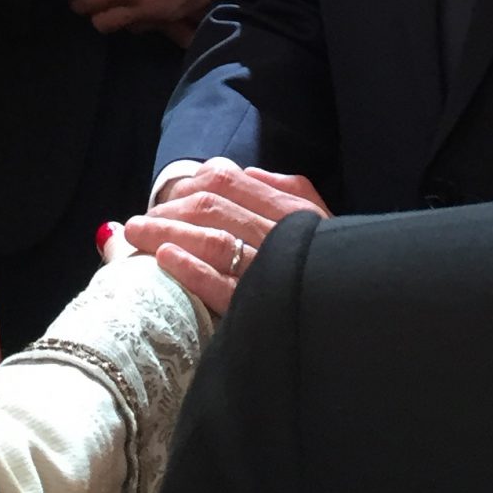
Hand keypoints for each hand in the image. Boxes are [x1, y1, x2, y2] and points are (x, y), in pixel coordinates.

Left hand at [118, 159, 331, 313]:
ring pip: (213, 242)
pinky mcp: (262, 310)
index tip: (165, 198)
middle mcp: (283, 234)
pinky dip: (194, 271)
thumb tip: (241, 171)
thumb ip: (281, 189)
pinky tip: (167, 261)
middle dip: (168, 211)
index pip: (228, 180)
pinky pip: (225, 287)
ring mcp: (272, 272)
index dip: (187, 185)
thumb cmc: (328, 266)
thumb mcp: (315, 218)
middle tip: (138, 223)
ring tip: (136, 236)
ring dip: (168, 234)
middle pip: (212, 208)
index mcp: (292, 209)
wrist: (357, 322)